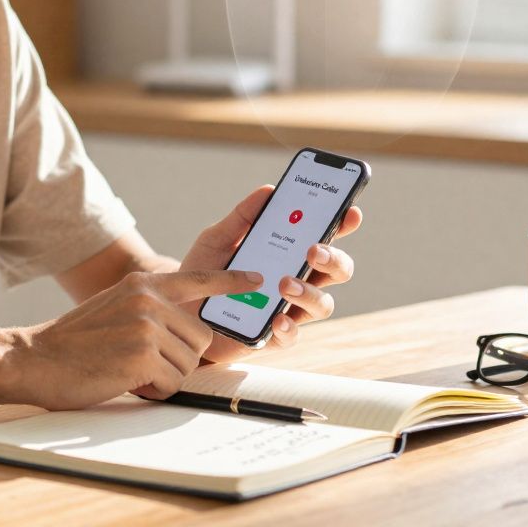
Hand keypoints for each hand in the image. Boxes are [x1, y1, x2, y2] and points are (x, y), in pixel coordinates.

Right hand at [16, 269, 264, 410]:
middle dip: (178, 359)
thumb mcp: (115, 307)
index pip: (199, 279)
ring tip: (128, 370)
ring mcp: (147, 326)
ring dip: (164, 376)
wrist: (34, 359)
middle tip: (140, 362)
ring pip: (188, 363)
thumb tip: (189, 328)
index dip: (232, 282)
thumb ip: (149, 308)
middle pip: (199, 338)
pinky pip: (173, 383)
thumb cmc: (74, 343)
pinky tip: (125, 381)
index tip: (257, 282)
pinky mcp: (143, 355)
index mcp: (143, 284)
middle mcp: (149, 299)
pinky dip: (153, 390)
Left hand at [178, 185, 362, 363]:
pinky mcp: (271, 336)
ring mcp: (288, 309)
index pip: (325, 237)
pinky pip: (292, 336)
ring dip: (309, 292)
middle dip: (333, 259)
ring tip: (284, 283)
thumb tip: (268, 191)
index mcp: (289, 252)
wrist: (177, 310)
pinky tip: (277, 319)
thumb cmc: (204, 272)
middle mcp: (297, 280)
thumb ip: (242, 217)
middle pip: (336, 271)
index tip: (351, 213)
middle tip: (313, 250)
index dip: (343, 225)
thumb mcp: (217, 238)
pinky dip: (288, 328)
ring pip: (323, 304)